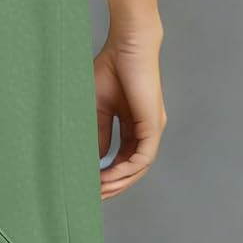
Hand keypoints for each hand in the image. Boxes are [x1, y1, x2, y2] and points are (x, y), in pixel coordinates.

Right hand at [95, 27, 166, 199]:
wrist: (127, 45)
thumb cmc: (110, 68)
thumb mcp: (97, 108)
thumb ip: (97, 133)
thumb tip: (95, 160)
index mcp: (135, 125)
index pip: (124, 158)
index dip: (108, 174)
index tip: (89, 185)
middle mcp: (147, 130)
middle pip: (133, 168)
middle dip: (114, 185)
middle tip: (93, 197)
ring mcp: (152, 129)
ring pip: (139, 167)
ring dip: (119, 182)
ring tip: (98, 191)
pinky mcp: (153, 125)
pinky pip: (143, 158)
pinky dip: (126, 170)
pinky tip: (108, 176)